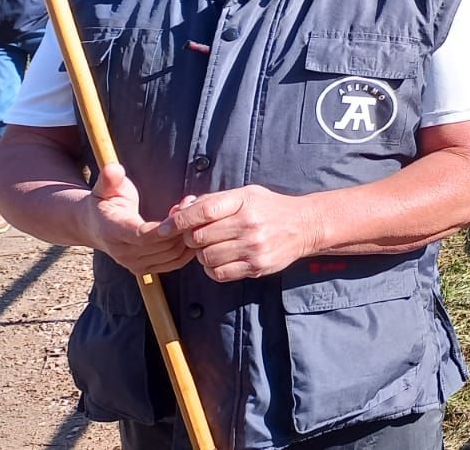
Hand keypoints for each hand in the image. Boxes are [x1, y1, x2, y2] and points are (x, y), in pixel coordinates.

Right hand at [80, 163, 194, 275]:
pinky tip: (186, 230)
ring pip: (172, 255)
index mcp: (112, 231)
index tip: (177, 210)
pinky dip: (187, 248)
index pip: (142, 235)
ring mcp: (134, 264)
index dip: (164, 227)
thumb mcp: (105, 187)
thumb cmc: (105, 201)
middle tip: (189, 204)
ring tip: (187, 214)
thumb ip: (110, 178)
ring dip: (187, 236)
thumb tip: (113, 168)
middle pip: (162, 246)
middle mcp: (122, 252)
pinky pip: (175, 263)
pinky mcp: (145, 270)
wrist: (94, 226)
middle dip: (181, 226)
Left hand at [163, 185, 323, 281]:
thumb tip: (177, 211)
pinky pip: (219, 273)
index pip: (201, 211)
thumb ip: (211, 201)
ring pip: (206, 257)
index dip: (177, 220)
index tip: (164, 227)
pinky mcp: (256, 267)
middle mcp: (249, 225)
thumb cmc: (270, 208)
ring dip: (203, 254)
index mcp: (244, 202)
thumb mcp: (244, 195)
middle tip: (199, 236)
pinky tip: (222, 259)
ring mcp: (253, 248)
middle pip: (199, 237)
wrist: (305, 225)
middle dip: (192, 238)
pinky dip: (213, 268)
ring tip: (215, 247)